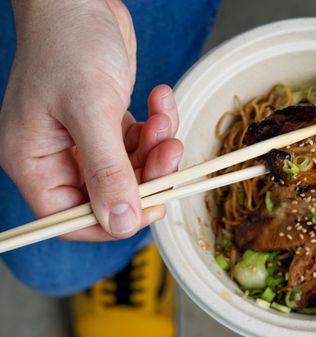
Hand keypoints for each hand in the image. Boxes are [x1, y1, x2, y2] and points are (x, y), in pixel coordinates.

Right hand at [0, 0, 182, 240]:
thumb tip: (122, 223)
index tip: (153, 206)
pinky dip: (156, 126)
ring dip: (156, 147)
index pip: (70, 218)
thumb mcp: (91, 110)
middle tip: (169, 150)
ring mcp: (84, 141)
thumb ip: (107, 171)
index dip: (113, 221)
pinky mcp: (108, 124)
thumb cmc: (70, 44)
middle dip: (147, 174)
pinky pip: (140, 143)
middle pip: (110, 194)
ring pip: (132, 169)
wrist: (81, 0)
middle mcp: (57, 156)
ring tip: (161, 116)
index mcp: (35, 161)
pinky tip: (159, 98)